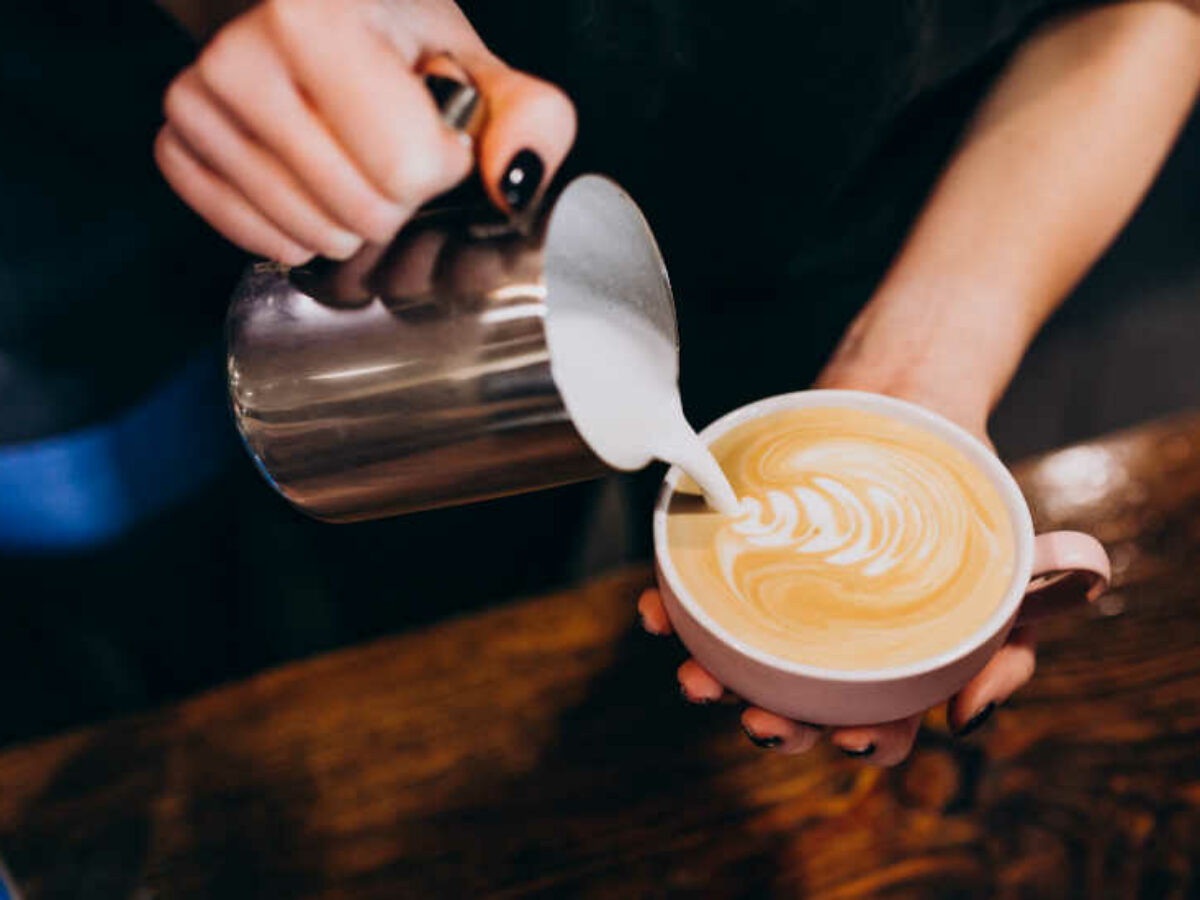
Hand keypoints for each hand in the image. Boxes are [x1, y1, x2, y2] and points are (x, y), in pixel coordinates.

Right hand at [156, 0, 575, 264]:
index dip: (440, 163)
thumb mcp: (471, 60)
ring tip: (349, 156)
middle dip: (397, 198)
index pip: (408, 167)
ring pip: (312, 237)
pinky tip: (308, 179)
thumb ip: (526, 117)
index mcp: (318, 13)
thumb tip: (516, 181)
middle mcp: (241, 53)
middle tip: (388, 146)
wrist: (300, 12)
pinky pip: (259, 239)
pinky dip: (298, 228)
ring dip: (351, 218)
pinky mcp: (174, 144)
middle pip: (361, 213)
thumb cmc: (392, 37)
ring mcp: (196, 102)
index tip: (432, 125)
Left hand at [636, 369, 1036, 765]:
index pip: (878, 724)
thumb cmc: (960, 507)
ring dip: (711, 679)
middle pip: (799, 705)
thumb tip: (968, 719)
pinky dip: (672, 607)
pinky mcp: (741, 560)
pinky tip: (656, 609)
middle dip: (773, 725)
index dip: (862, 743)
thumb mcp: (1013, 566)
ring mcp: (780, 603)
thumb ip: (1022, 629)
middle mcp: (830, 644)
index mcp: (892, 662)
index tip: (849, 739)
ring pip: (739, 660)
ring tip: (696, 679)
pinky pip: (696, 593)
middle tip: (760, 719)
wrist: (908, 411)